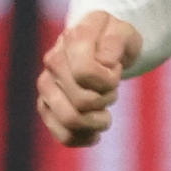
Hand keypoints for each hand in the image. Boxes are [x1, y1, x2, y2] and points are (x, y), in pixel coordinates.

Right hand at [36, 10, 140, 148]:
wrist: (101, 44)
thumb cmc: (115, 39)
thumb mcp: (124, 32)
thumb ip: (114, 43)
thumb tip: (103, 63)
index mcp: (72, 39)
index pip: (85, 73)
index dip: (108, 80)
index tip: (115, 71)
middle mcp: (53, 61)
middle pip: (82, 102)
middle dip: (106, 99)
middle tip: (111, 90)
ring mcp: (46, 85)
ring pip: (71, 121)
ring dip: (97, 121)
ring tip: (103, 110)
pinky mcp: (46, 106)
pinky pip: (64, 136)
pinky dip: (84, 138)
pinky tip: (95, 132)